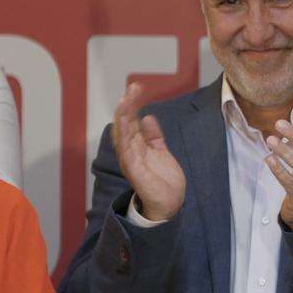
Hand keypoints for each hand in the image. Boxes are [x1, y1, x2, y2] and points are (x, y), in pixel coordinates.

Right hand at [112, 83, 184, 221]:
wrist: (169, 204)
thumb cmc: (163, 181)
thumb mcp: (160, 152)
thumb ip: (154, 136)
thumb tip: (148, 117)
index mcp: (138, 146)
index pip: (134, 121)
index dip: (134, 104)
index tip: (136, 88)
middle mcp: (131, 151)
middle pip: (127, 124)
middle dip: (128, 105)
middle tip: (132, 87)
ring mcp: (130, 160)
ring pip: (123, 135)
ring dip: (123, 117)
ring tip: (125, 100)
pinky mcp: (133, 170)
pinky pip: (126, 150)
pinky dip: (124, 136)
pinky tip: (125, 122)